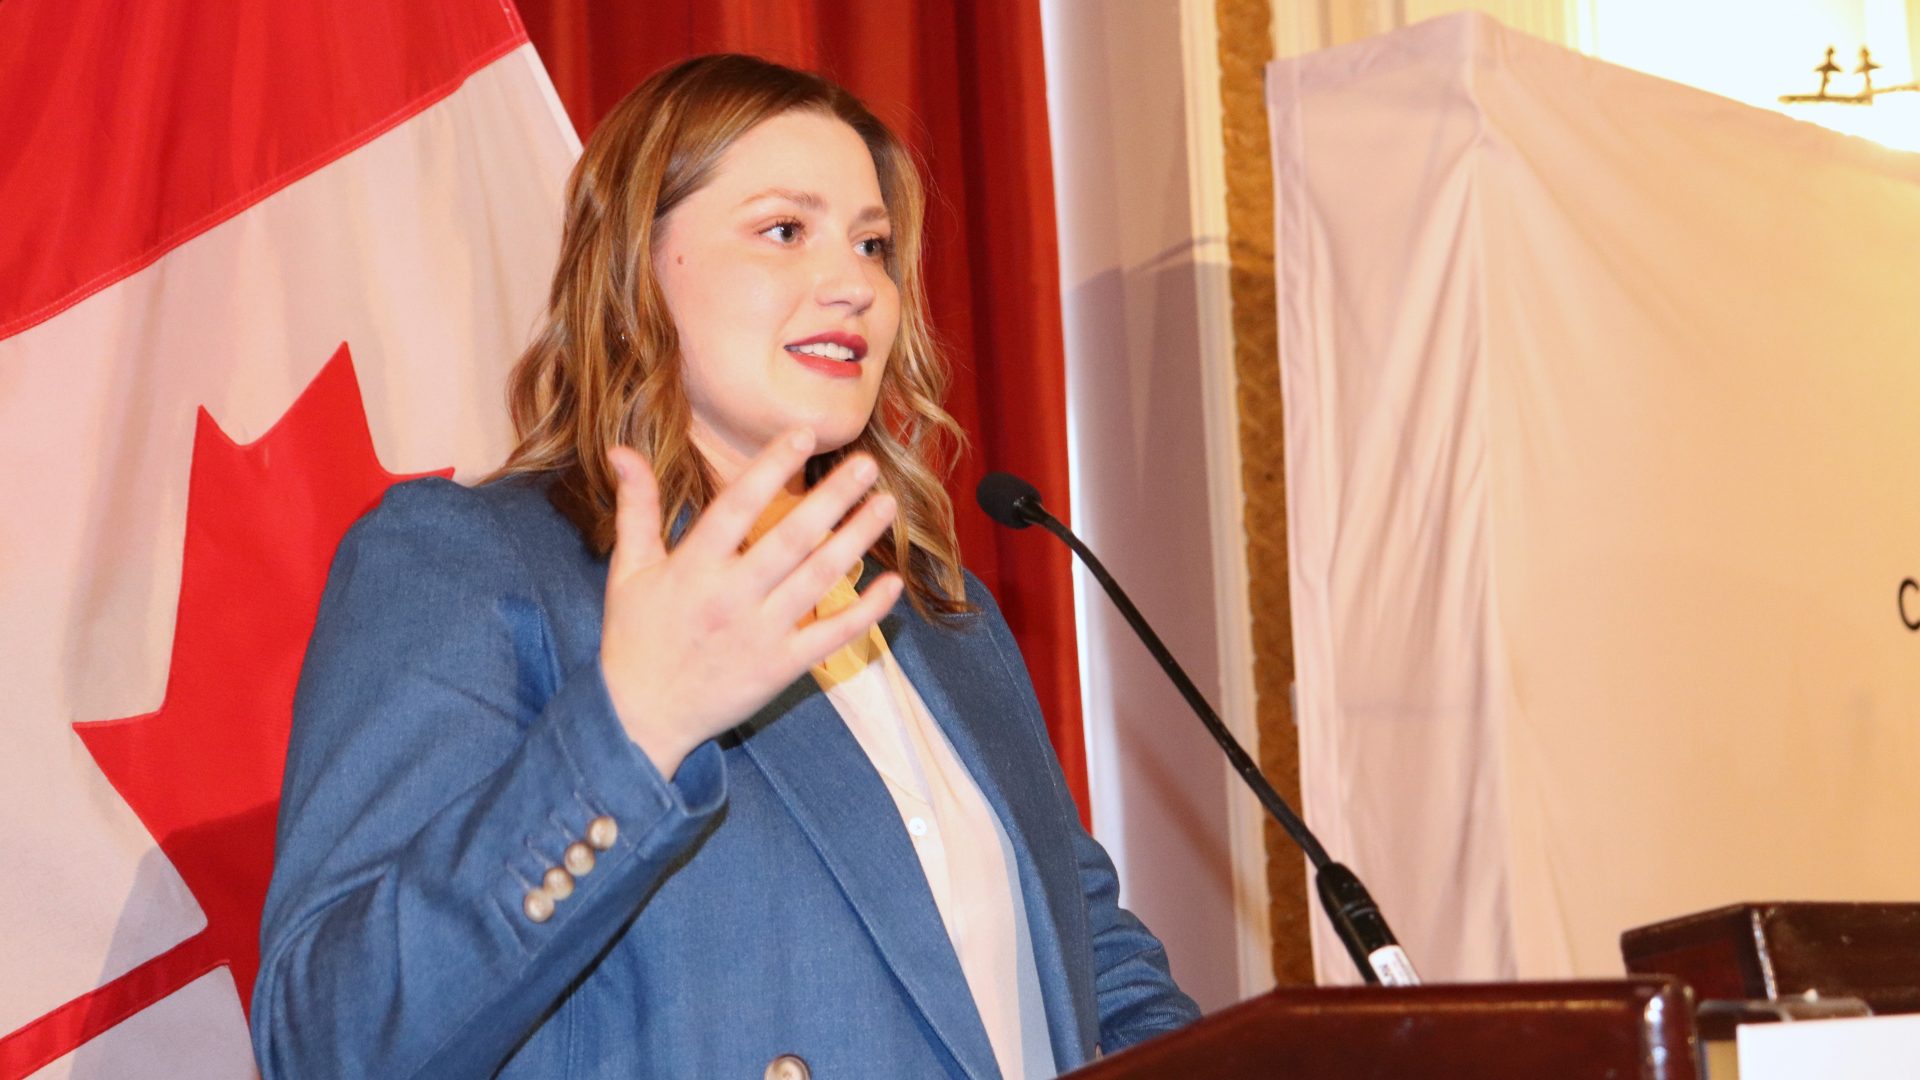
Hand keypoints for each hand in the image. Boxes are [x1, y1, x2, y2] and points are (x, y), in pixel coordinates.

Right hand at [598, 429, 903, 777]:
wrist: (641, 718)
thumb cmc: (634, 638)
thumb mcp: (628, 570)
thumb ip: (636, 508)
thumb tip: (621, 449)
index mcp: (693, 567)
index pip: (737, 506)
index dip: (771, 467)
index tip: (804, 433)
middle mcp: (731, 596)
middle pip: (791, 537)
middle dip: (833, 497)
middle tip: (867, 465)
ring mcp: (761, 633)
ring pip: (819, 578)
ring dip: (857, 539)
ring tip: (886, 505)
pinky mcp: (782, 667)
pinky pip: (833, 634)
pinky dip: (865, 610)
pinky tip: (891, 583)